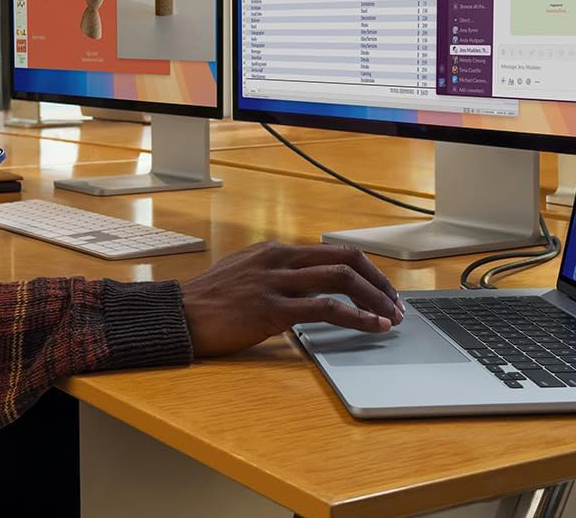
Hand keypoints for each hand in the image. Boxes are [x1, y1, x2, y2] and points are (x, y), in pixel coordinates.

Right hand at [180, 242, 405, 357]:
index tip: (383, 289)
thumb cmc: (209, 301)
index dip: (366, 270)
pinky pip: (326, 308)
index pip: (334, 252)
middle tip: (397, 303)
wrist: (178, 315)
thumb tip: (309, 287)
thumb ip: (278, 275)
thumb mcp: (246, 274)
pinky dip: (356, 317)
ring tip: (392, 317)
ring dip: (375, 299)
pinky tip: (372, 326)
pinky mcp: (272, 308)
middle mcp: (281, 259)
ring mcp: (277, 282)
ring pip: (342, 279)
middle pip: (346, 259)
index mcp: (277, 250)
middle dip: (379, 281)